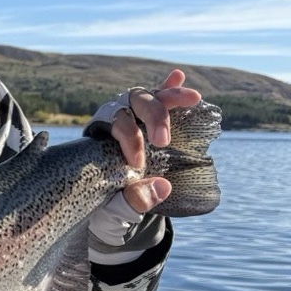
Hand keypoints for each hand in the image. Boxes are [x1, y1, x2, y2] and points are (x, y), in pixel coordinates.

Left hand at [106, 69, 201, 214]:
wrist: (107, 213)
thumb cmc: (106, 211)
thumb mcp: (114, 214)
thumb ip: (131, 202)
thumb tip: (163, 186)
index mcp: (97, 141)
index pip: (114, 126)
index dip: (129, 140)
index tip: (137, 165)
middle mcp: (111, 123)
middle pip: (130, 104)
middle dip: (151, 117)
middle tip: (163, 141)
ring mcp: (128, 119)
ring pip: (145, 98)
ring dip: (167, 96)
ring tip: (193, 97)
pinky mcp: (144, 123)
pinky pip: (155, 100)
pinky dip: (167, 88)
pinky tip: (178, 76)